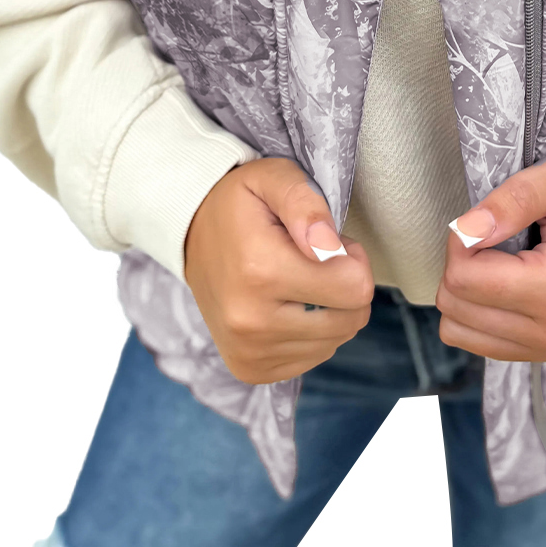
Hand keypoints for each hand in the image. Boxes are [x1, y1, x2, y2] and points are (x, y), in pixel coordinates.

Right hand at [184, 158, 373, 384]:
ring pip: (336, 341)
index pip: (356, 289)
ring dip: (330, 309)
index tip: (330, 242)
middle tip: (315, 258)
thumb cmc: (239, 204)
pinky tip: (288, 304)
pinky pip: (313, 358)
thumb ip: (306, 204)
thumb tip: (330, 246)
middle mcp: (251, 322)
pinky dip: (312, 331)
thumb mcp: (272, 177)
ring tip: (299, 278)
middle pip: (351, 319)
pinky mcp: (249, 369)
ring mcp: (249, 352)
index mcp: (261, 271)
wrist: (189, 235)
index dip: (354, 259)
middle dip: (346, 285)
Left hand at [436, 152, 545, 361]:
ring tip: (494, 259)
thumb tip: (468, 228)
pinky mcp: (538, 352)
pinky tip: (497, 281)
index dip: (460, 239)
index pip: (464, 279)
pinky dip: (472, 310)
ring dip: (462, 290)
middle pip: (455, 306)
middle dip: (459, 263)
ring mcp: (545, 348)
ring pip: (457, 328)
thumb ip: (516, 199)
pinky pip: (474, 341)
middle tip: (490, 235)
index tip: (484, 218)